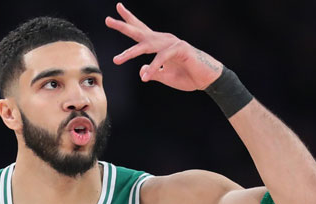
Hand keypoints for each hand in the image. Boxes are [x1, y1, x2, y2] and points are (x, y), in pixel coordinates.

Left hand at [105, 3, 222, 90]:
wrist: (208, 80)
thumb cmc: (188, 76)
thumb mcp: (166, 77)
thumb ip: (153, 72)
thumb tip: (141, 70)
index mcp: (159, 45)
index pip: (141, 30)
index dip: (129, 20)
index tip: (116, 10)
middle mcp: (164, 40)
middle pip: (140, 31)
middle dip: (123, 25)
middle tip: (108, 20)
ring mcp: (172, 43)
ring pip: (146, 46)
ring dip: (130, 53)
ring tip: (116, 60)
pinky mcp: (179, 49)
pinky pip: (161, 59)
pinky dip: (153, 68)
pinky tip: (145, 77)